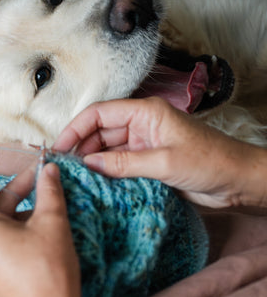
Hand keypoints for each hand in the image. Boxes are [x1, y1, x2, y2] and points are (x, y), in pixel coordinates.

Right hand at [54, 97, 266, 207]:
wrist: (237, 181)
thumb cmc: (210, 161)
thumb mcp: (164, 162)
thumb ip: (124, 163)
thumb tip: (89, 163)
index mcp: (146, 112)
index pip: (100, 114)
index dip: (76, 128)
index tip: (59, 147)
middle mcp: (141, 126)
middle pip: (101, 132)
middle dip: (81, 147)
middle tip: (64, 168)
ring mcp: (144, 145)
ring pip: (109, 150)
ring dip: (93, 162)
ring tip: (75, 178)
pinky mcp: (149, 163)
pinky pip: (120, 165)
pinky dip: (108, 173)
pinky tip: (95, 184)